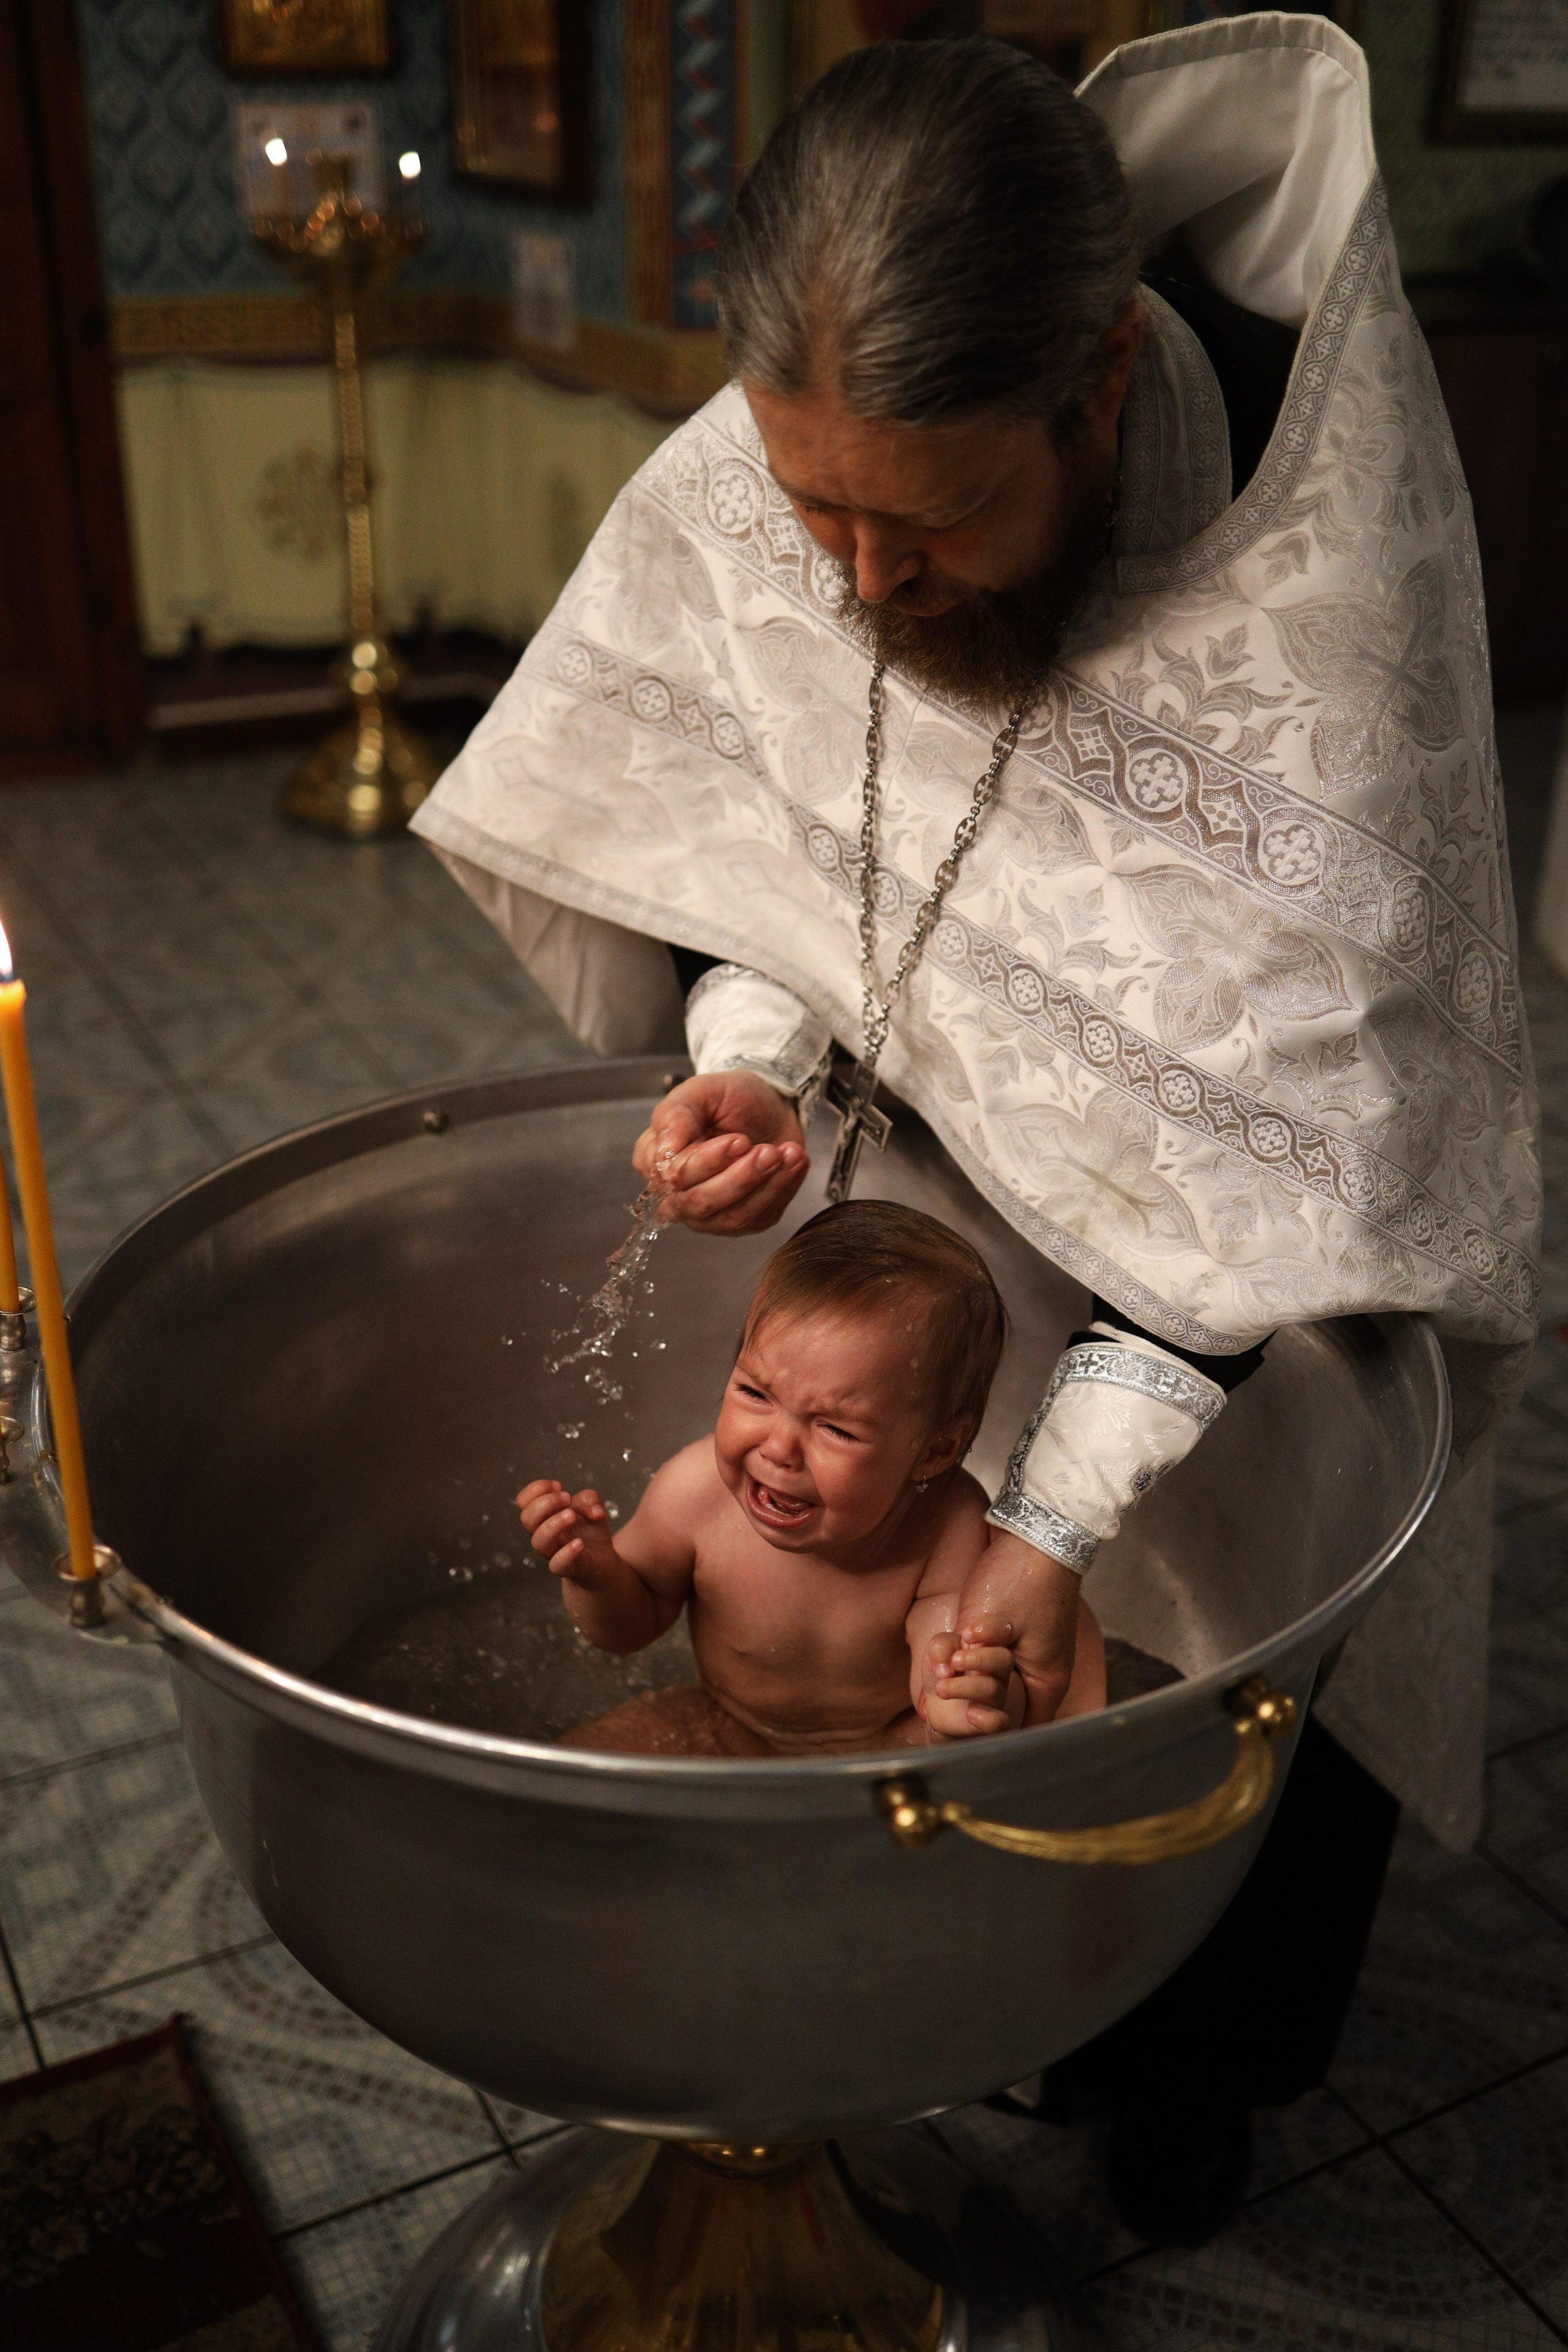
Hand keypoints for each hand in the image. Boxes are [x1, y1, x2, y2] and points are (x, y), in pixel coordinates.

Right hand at [517, 1480, 620, 1584]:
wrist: (602, 1559)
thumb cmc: (589, 1530)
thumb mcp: (592, 1505)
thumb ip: (590, 1500)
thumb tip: (594, 1512)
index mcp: (543, 1516)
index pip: (523, 1501)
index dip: (537, 1489)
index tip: (559, 1486)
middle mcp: (543, 1533)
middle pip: (527, 1518)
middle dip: (546, 1502)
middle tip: (568, 1498)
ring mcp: (553, 1552)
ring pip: (538, 1541)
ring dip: (554, 1524)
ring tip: (571, 1515)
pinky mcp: (567, 1567)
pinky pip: (557, 1564)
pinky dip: (567, 1552)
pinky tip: (579, 1543)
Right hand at [633, 1071, 808, 1235]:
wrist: (769, 1104)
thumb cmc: (730, 1097)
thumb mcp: (701, 1090)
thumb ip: (677, 1115)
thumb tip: (666, 1149)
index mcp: (655, 1160)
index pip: (674, 1177)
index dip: (708, 1162)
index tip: (739, 1140)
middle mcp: (675, 1194)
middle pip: (701, 1203)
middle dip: (740, 1178)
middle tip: (769, 1151)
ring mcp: (709, 1214)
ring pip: (732, 1217)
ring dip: (765, 1185)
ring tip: (788, 1153)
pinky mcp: (743, 1220)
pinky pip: (760, 1218)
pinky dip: (782, 1190)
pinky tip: (795, 1163)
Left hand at [919, 1612, 1025, 1739]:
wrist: (938, 1709)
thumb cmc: (943, 1673)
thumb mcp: (935, 1653)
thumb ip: (941, 1647)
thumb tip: (947, 1666)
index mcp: (987, 1647)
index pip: (1003, 1630)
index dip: (991, 1629)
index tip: (966, 1634)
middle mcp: (997, 1671)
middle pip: (1004, 1659)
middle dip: (979, 1658)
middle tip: (955, 1661)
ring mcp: (997, 1697)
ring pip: (992, 1689)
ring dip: (963, 1687)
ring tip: (941, 1689)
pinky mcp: (993, 1722)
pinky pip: (1000, 1722)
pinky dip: (987, 1719)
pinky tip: (970, 1714)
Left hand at [954, 1531, 1081, 1725]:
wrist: (1038, 1534)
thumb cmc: (1019, 1580)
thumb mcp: (987, 1626)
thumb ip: (972, 1663)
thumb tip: (950, 1689)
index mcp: (1047, 1682)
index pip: (1023, 1729)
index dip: (991, 1729)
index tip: (964, 1719)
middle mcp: (1045, 1673)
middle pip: (1006, 1704)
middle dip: (972, 1694)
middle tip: (946, 1681)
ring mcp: (1037, 1652)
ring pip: (998, 1679)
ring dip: (971, 1670)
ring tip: (950, 1654)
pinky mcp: (1024, 1633)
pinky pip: (1000, 1657)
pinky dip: (978, 1652)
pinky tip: (959, 1639)